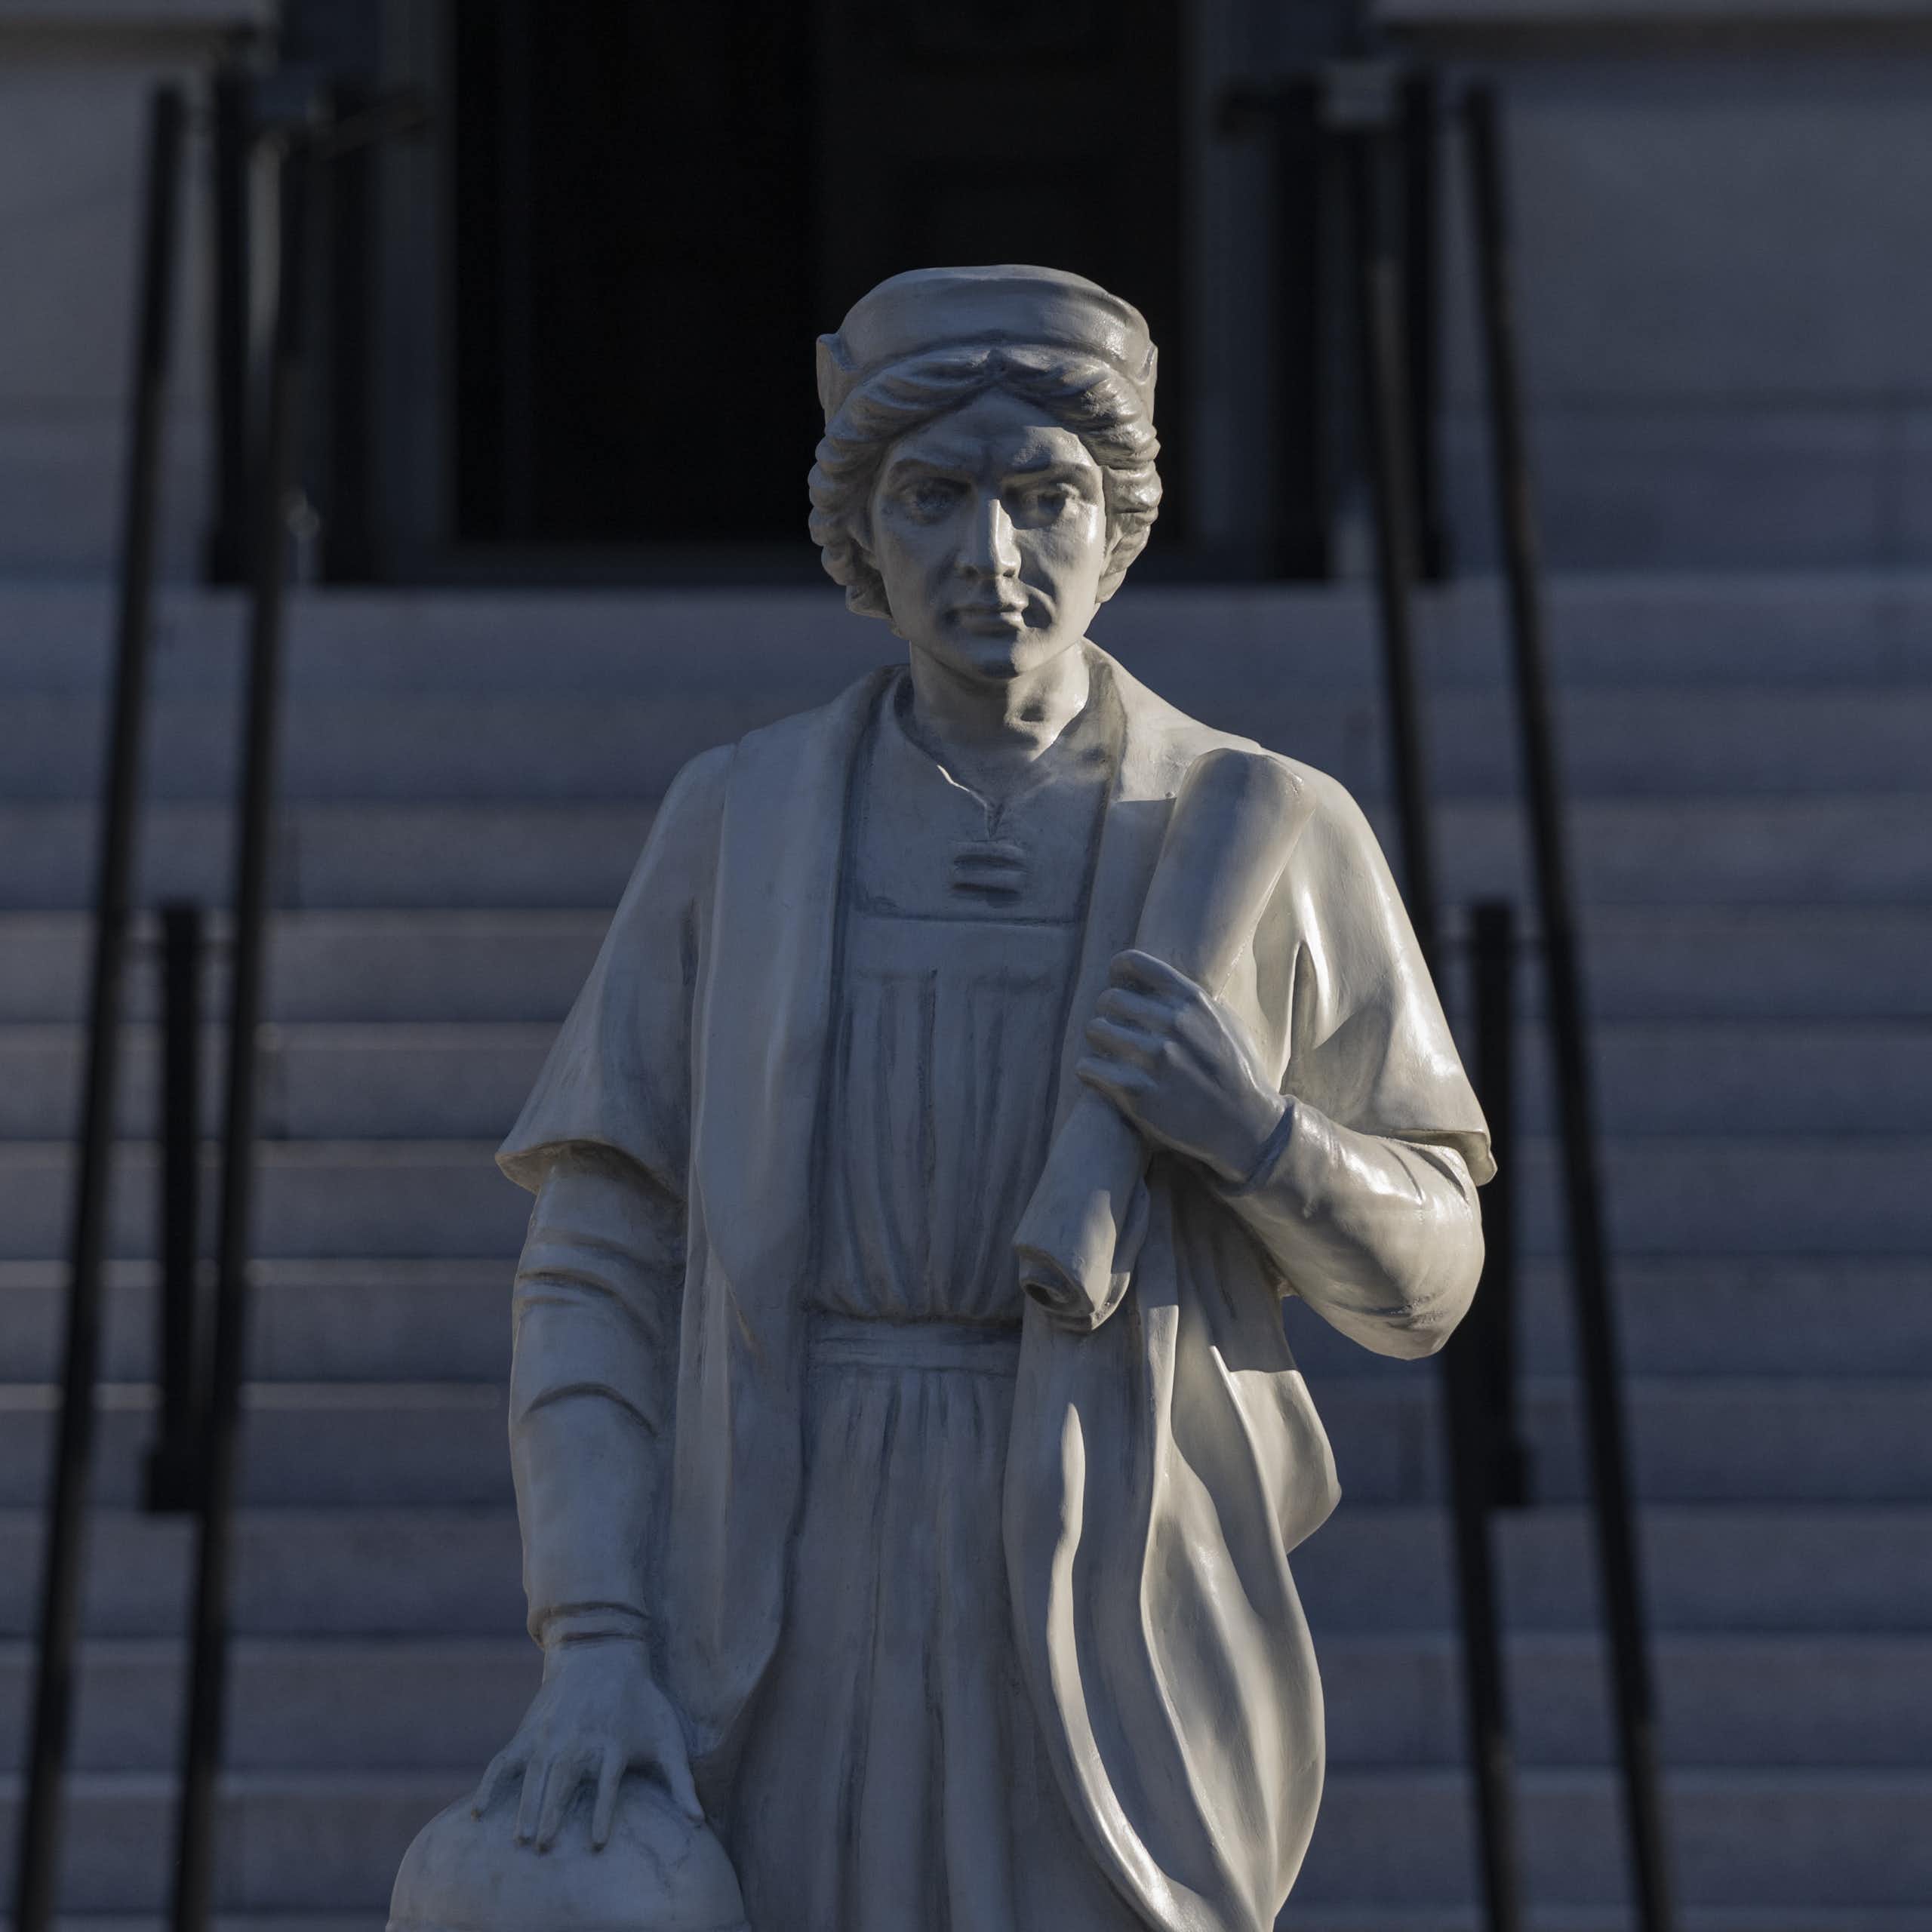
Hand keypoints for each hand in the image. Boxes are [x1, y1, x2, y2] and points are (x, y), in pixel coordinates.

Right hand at [472, 1639, 700, 1852]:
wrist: (602, 1655)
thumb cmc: (640, 1703)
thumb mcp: (667, 1737)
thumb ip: (681, 1783)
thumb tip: (699, 1823)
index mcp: (612, 1745)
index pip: (608, 1785)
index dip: (602, 1814)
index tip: (595, 1844)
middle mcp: (578, 1741)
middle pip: (563, 1781)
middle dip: (553, 1814)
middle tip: (544, 1848)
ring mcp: (550, 1737)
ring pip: (534, 1775)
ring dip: (526, 1807)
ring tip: (522, 1840)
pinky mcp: (529, 1734)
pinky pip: (503, 1763)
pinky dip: (489, 1786)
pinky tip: (477, 1814)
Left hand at [1076, 949, 1286, 1185]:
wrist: (1247, 1126)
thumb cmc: (1238, 1073)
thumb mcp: (1228, 1023)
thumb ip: (1194, 1001)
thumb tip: (1159, 983)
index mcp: (1193, 1001)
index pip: (1136, 963)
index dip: (1118, 969)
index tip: (1118, 983)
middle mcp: (1173, 1025)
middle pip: (1109, 999)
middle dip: (1107, 1012)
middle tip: (1113, 1027)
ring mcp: (1156, 1059)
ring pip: (1095, 1029)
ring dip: (1098, 1040)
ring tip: (1108, 1051)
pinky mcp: (1139, 1094)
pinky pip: (1089, 1067)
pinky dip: (1089, 1069)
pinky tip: (1100, 1074)